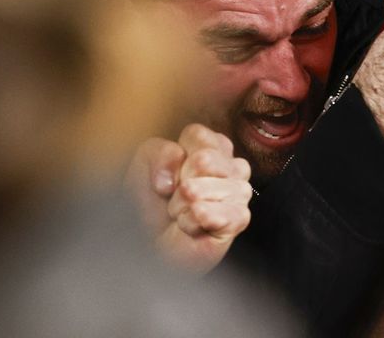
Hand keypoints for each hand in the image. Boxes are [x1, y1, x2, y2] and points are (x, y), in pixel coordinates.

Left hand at [126, 124, 252, 272]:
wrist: (148, 246)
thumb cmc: (149, 204)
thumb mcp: (143, 166)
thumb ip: (160, 150)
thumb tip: (181, 160)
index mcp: (212, 147)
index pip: (198, 136)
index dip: (174, 160)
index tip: (167, 177)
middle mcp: (231, 166)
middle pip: (204, 160)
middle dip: (180, 184)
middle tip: (175, 199)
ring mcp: (239, 191)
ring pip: (209, 188)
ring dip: (183, 206)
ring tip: (180, 214)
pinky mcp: (240, 218)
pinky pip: (222, 213)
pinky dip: (195, 222)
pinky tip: (188, 225)